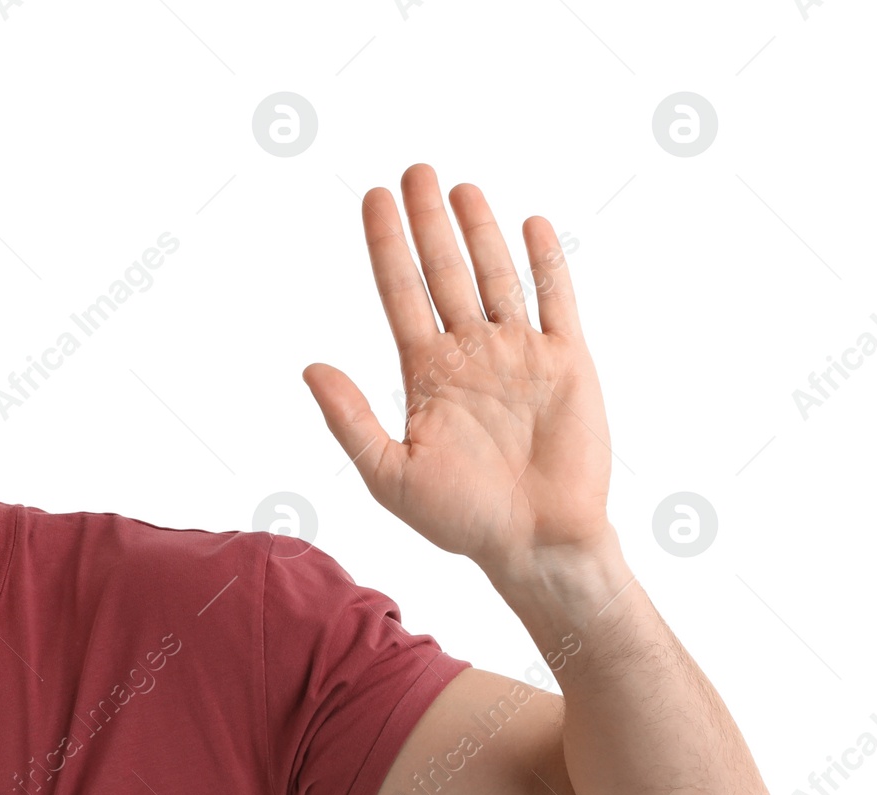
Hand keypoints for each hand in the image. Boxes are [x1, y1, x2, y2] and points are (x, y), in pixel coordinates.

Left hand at [302, 162, 614, 582]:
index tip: (372, 198)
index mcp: (426, 376)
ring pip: (495, 276)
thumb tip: (310, 368)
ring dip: (478, 231)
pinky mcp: (566, 362)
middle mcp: (470, 355)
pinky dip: (545, 261)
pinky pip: (555, 300)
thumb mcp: (390, 475)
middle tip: (414, 170)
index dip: (386, 246)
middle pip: (444, 272)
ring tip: (461, 187)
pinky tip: (528, 224)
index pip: (400, 294)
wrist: (535, 542)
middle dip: (428, 222)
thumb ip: (351, 420)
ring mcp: (519, 354)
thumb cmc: (461, 520)